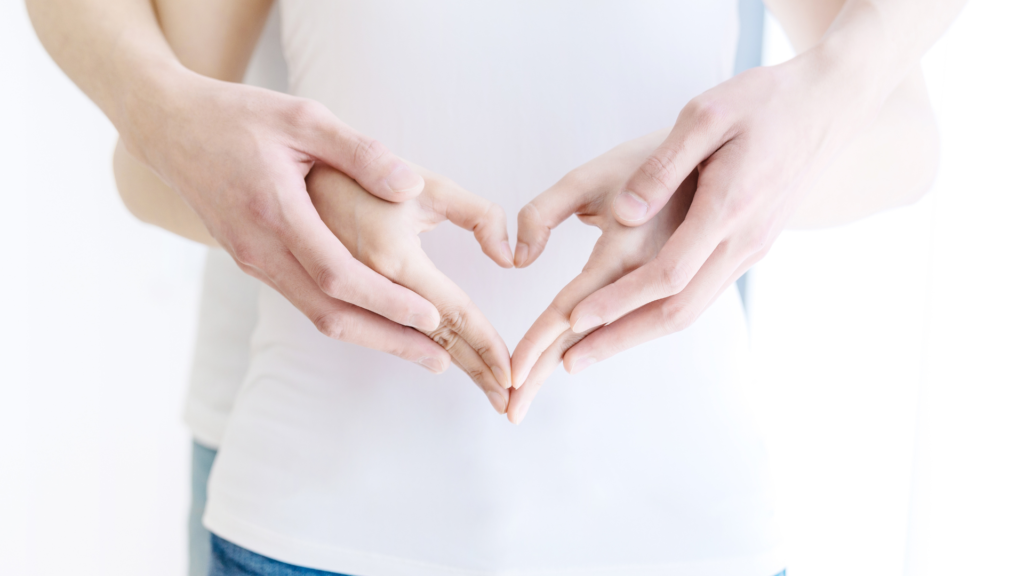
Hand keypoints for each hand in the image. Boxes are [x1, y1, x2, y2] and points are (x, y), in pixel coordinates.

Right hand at [124, 72, 449, 365]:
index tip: (431, 317)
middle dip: (387, 339)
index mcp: (275, 212)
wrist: (169, 127)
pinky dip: (344, 316)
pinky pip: (303, 301)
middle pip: (329, 313)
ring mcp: (253, 261)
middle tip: (437, 361)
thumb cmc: (239, 116)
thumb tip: (409, 187)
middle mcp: (259, 249)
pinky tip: (379, 323)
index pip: (337, 276)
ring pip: (315, 314)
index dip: (386, 301)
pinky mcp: (253, 262)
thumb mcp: (303, 118)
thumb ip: (359, 152)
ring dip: (369, 335)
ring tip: (418, 351)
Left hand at [524, 58, 877, 400]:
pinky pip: (703, 293)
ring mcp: (751, 248)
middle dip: (620, 338)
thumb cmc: (764, 102)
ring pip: (692, 308)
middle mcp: (743, 239)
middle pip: (678, 309)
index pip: (667, 274)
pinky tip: (633, 320)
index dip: (618, 301)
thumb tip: (624, 212)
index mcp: (728, 206)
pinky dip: (663, 314)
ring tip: (591, 350)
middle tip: (570, 362)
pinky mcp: (750, 247)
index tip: (573, 320)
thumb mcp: (707, 114)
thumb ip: (663, 165)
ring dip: (639, 333)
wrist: (829, 106)